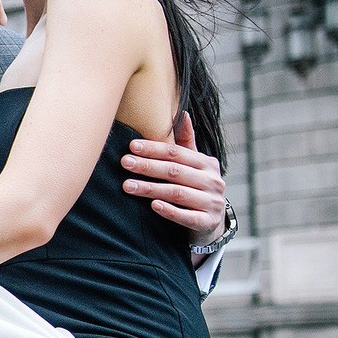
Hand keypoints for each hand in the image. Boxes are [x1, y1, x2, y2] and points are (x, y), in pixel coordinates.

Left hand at [123, 112, 227, 245]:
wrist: (211, 223)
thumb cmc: (196, 189)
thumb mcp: (195, 166)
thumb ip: (187, 143)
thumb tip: (182, 113)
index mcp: (207, 163)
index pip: (177, 153)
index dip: (154, 148)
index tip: (131, 146)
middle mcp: (213, 180)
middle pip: (175, 171)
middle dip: (148, 166)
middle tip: (124, 163)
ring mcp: (212, 202)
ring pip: (177, 193)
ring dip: (151, 188)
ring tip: (127, 186)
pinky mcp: (208, 222)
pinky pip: (187, 216)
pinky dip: (170, 210)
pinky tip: (153, 206)